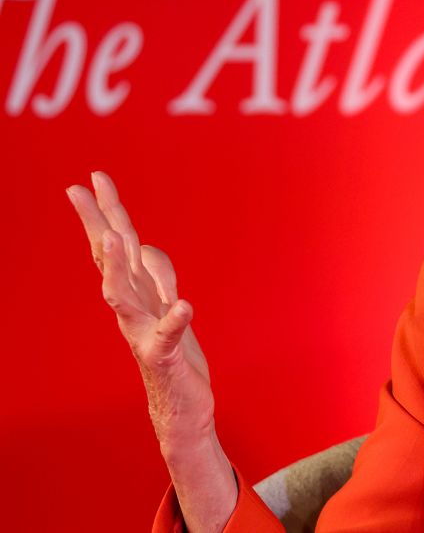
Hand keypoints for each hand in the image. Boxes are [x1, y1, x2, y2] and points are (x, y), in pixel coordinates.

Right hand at [67, 171, 234, 531]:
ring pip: (126, 297)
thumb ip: (153, 274)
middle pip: (110, 261)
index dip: (108, 211)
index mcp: (136, 293)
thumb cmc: (171, 352)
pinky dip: (175, 321)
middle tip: (78, 192)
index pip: (117, 245)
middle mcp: (132, 308)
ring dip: (121, 269)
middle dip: (97, 225)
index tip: (92, 178)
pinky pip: (167, 337)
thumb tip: (140, 243)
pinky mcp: (164, 357)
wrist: (181, 406)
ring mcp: (144, 333)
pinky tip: (185, 307)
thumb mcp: (166, 304)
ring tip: (121, 239)